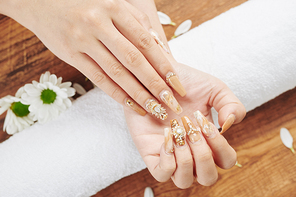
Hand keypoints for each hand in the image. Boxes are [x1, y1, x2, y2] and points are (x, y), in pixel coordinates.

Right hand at [4, 0, 184, 117]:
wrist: (43, 3)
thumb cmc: (87, 5)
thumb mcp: (114, 6)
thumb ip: (138, 24)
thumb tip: (161, 49)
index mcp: (115, 9)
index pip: (146, 42)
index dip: (164, 65)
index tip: (178, 83)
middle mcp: (100, 24)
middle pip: (134, 60)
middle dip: (155, 84)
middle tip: (171, 102)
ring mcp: (84, 40)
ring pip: (117, 73)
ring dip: (138, 94)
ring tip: (155, 109)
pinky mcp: (71, 55)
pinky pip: (98, 78)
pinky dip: (117, 94)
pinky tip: (132, 105)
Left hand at [124, 62, 245, 187]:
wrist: (157, 75)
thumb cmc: (186, 84)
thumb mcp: (215, 89)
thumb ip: (232, 105)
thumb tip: (228, 125)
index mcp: (210, 141)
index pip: (227, 161)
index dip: (220, 147)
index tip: (204, 122)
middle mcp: (192, 153)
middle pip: (208, 178)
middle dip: (203, 154)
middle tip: (191, 129)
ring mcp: (172, 156)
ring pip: (184, 181)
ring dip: (185, 157)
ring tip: (178, 132)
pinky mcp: (151, 154)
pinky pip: (161, 174)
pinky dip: (167, 159)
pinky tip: (167, 135)